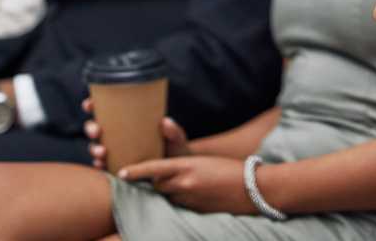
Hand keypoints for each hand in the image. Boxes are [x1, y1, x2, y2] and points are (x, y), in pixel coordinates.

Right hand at [84, 97, 189, 168]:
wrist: (178, 173)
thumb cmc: (175, 149)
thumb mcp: (176, 139)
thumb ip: (173, 131)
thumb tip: (165, 121)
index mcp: (129, 120)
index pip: (106, 109)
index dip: (93, 105)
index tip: (89, 104)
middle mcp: (118, 134)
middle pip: (95, 127)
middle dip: (91, 127)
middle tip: (98, 131)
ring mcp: (116, 151)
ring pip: (96, 146)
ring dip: (94, 148)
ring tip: (103, 152)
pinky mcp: (117, 167)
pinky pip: (103, 165)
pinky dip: (99, 165)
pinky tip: (101, 165)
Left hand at [117, 156, 254, 214]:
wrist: (254, 189)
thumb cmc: (231, 169)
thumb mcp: (205, 162)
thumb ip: (184, 167)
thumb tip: (168, 175)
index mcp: (187, 166)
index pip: (153, 169)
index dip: (135, 171)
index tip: (121, 174)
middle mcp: (185, 184)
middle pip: (158, 185)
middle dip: (157, 183)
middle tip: (161, 178)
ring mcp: (189, 200)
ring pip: (169, 197)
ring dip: (170, 193)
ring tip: (185, 187)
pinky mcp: (195, 213)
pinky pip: (181, 207)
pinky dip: (182, 202)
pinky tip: (195, 197)